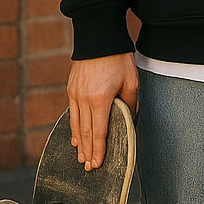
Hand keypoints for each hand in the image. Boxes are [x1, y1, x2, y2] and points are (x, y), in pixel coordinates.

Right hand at [67, 53, 138, 170]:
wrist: (98, 37)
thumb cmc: (118, 59)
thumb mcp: (131, 81)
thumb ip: (130, 104)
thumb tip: (129, 120)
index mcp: (101, 98)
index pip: (98, 131)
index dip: (98, 149)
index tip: (97, 163)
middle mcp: (84, 98)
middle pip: (85, 132)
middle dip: (87, 151)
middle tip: (88, 167)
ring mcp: (75, 93)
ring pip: (76, 124)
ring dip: (79, 142)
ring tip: (81, 156)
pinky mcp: (71, 88)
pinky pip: (72, 113)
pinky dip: (73, 127)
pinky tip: (75, 137)